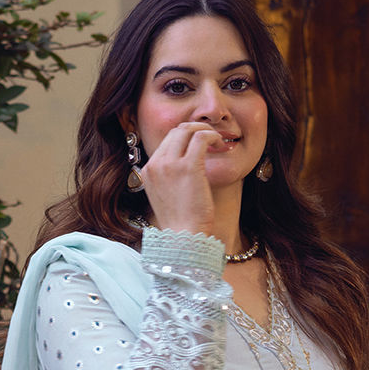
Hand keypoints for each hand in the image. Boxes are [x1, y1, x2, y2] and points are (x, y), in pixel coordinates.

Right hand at [135, 120, 221, 238]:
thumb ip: (169, 179)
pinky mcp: (188, 167)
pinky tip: (220, 145)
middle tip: (210, 140)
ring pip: (188, 129)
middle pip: (175, 131)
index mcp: (148, 171)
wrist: (183, 240)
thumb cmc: (180, 225)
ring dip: (205, 130)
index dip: (185, 139)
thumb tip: (184, 166)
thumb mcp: (167, 197)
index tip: (199, 146)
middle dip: (195, 130)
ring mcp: (170, 164)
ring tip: (217, 142)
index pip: (166, 142)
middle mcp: (156, 164)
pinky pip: (201, 137)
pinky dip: (212, 136)